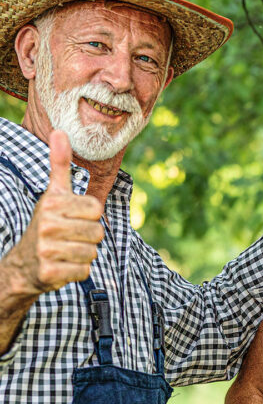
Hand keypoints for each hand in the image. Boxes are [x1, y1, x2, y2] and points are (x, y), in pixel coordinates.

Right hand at [8, 131, 103, 296]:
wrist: (24, 263)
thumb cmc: (47, 223)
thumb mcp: (53, 193)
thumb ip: (60, 164)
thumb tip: (59, 130)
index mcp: (52, 203)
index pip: (97, 209)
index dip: (90, 216)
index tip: (73, 217)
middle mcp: (47, 225)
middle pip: (98, 232)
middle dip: (88, 237)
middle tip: (69, 237)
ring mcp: (47, 250)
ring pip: (92, 252)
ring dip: (83, 254)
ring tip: (66, 251)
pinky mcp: (50, 272)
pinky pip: (84, 271)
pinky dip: (77, 271)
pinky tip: (62, 265)